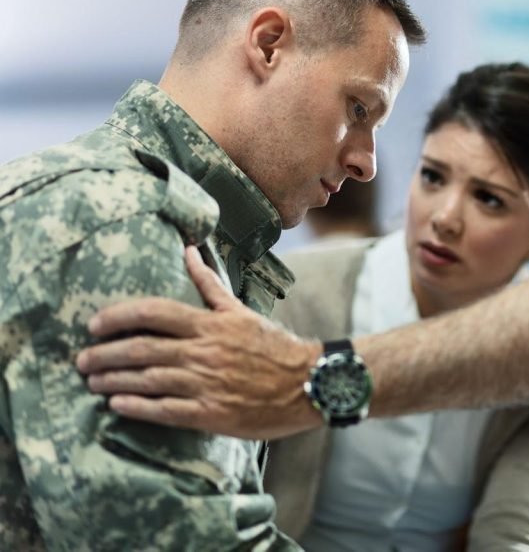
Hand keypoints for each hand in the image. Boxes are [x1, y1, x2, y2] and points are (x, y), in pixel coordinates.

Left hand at [76, 246, 323, 439]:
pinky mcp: (212, 414)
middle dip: (105, 354)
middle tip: (82, 360)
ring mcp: (207, 383)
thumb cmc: (274, 346)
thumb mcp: (240, 311)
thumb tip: (187, 251)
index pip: (154, 312)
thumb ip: (209, 285)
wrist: (309, 383)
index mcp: (211, 324)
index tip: (94, 324)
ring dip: (114, 381)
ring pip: (148, 379)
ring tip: (93, 383)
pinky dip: (137, 408)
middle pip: (142, 348)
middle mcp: (204, 351)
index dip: (118, 317)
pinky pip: (166, 410)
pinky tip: (117, 406)